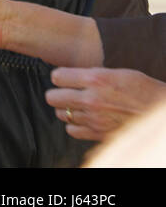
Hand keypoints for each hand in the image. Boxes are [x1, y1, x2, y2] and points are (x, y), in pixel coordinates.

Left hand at [46, 68, 165, 141]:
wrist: (160, 112)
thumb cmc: (142, 89)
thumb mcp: (117, 72)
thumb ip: (92, 73)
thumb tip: (71, 74)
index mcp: (96, 80)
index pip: (57, 77)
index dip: (59, 77)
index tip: (63, 78)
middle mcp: (92, 99)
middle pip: (53, 97)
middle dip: (57, 93)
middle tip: (64, 92)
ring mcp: (94, 119)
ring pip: (61, 114)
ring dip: (66, 109)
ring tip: (76, 105)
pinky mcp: (99, 133)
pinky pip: (72, 130)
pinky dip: (74, 125)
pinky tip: (82, 119)